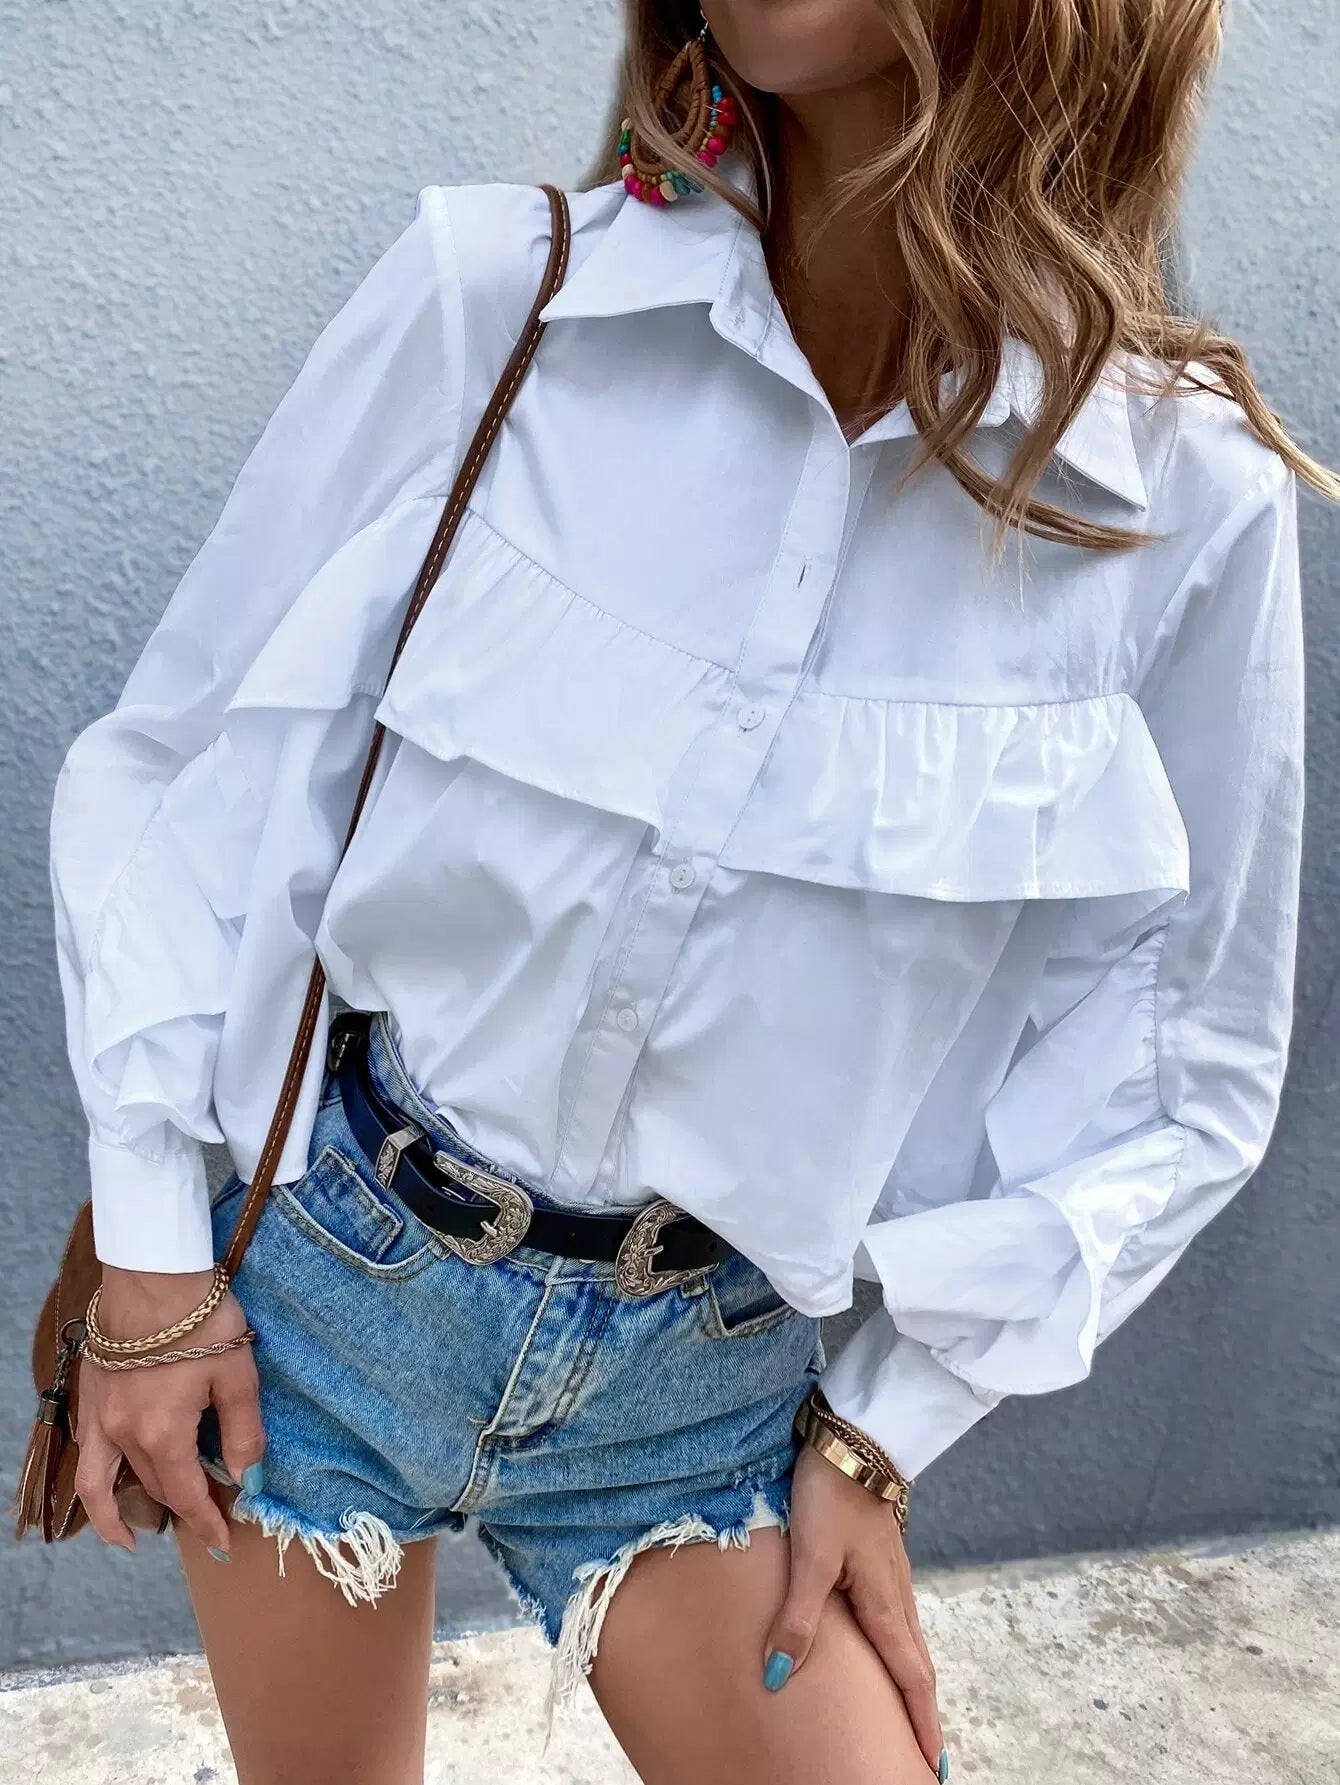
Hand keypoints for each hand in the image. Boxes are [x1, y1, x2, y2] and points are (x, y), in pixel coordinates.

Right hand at [74, 1266, 263, 1557]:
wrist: (152, 1274)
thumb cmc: (201, 1320)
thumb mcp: (237, 1375)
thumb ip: (242, 1431)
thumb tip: (246, 1476)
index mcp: (162, 1435)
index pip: (186, 1497)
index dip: (206, 1523)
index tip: (223, 1543)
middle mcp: (123, 1434)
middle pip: (153, 1487)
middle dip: (179, 1508)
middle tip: (204, 1516)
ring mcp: (100, 1415)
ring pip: (103, 1480)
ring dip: (115, 1512)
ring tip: (126, 1537)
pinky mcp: (90, 1392)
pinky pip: (88, 1452)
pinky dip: (95, 1478)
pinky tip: (108, 1478)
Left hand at [764, 1442, 944, 1776]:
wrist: (853, 1437)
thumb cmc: (830, 1494)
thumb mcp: (809, 1557)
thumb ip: (797, 1619)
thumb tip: (779, 1677)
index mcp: (884, 1603)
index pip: (910, 1678)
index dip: (921, 1723)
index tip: (933, 1765)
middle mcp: (897, 1595)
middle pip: (917, 1666)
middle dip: (923, 1712)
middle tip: (927, 1753)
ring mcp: (893, 1575)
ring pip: (910, 1641)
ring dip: (913, 1681)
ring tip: (911, 1711)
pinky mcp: (882, 1557)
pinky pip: (899, 1618)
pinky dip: (902, 1649)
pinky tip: (887, 1647)